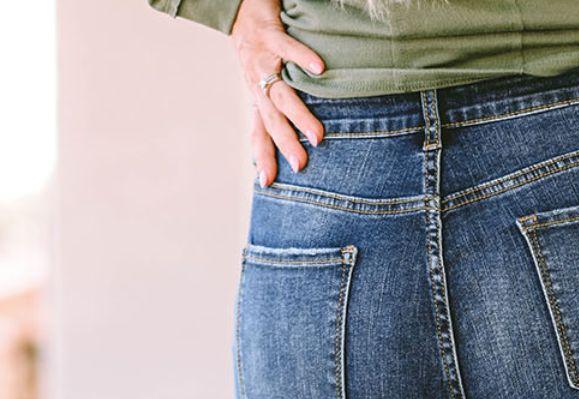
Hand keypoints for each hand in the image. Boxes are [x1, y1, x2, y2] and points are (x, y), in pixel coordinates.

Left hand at [232, 0, 326, 185]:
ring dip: (298, 114)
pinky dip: (302, 58)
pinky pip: (287, 48)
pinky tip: (319, 70)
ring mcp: (263, 59)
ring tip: (317, 136)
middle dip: (285, 143)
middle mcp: (257, 82)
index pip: (260, 132)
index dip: (263, 156)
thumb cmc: (257, 49)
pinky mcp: (270, 34)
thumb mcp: (261, 84)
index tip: (268, 183)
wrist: (240, 8)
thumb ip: (275, 113)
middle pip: (272, 118)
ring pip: (280, 91)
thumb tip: (284, 143)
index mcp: (257, 96)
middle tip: (301, 165)